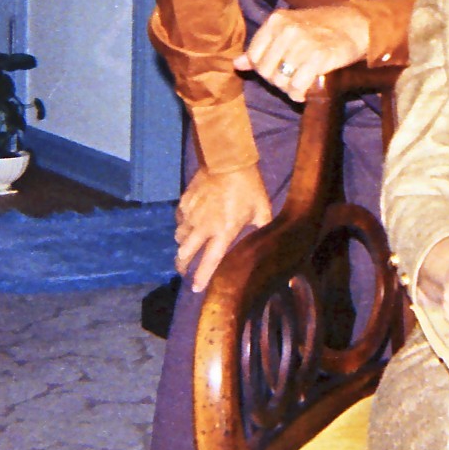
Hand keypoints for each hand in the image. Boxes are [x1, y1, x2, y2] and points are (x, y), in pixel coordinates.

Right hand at [174, 164, 271, 292]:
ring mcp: (191, 215)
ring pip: (179, 237)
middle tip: (183, 269)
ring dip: (182, 244)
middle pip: (185, 254)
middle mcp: (203, 228)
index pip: (209, 262)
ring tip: (185, 247)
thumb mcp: (262, 210)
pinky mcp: (185, 202)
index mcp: (223, 233)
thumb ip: (262, 229)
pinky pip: (179, 219)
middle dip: (182, 265)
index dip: (201, 278)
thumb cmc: (249, 187)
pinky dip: (182, 224)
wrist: (228, 161)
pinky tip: (187, 223)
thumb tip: (269, 242)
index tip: (195, 288)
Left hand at [234, 4, 371, 102]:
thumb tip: (237, 64)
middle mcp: (287, 30)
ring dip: (289, 89)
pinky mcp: (319, 57)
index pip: (254, 56)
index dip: (264, 69)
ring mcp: (303, 43)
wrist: (357, 25)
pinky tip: (306, 90)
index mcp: (276, 20)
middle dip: (277, 80)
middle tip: (291, 79)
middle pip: (266, 71)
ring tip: (300, 84)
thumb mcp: (289, 29)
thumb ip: (263, 46)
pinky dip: (299, 93)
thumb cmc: (321, 28)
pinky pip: (297, 86)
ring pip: (281, 81)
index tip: (278, 70)